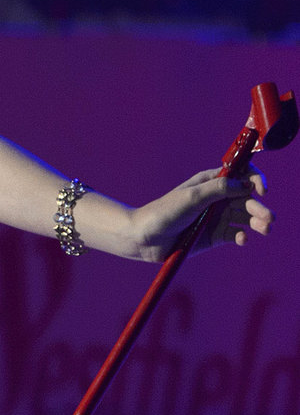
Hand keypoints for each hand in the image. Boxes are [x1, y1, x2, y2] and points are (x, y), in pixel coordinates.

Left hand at [129, 168, 271, 259]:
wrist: (145, 238)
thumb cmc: (165, 212)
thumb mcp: (192, 196)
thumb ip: (220, 188)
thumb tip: (246, 184)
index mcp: (211, 182)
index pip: (241, 175)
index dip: (255, 179)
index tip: (260, 190)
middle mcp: (217, 198)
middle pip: (247, 199)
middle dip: (260, 207)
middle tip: (269, 218)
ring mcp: (217, 217)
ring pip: (245, 218)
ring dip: (258, 222)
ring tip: (265, 229)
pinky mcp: (215, 235)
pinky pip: (235, 234)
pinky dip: (242, 236)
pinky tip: (241, 239)